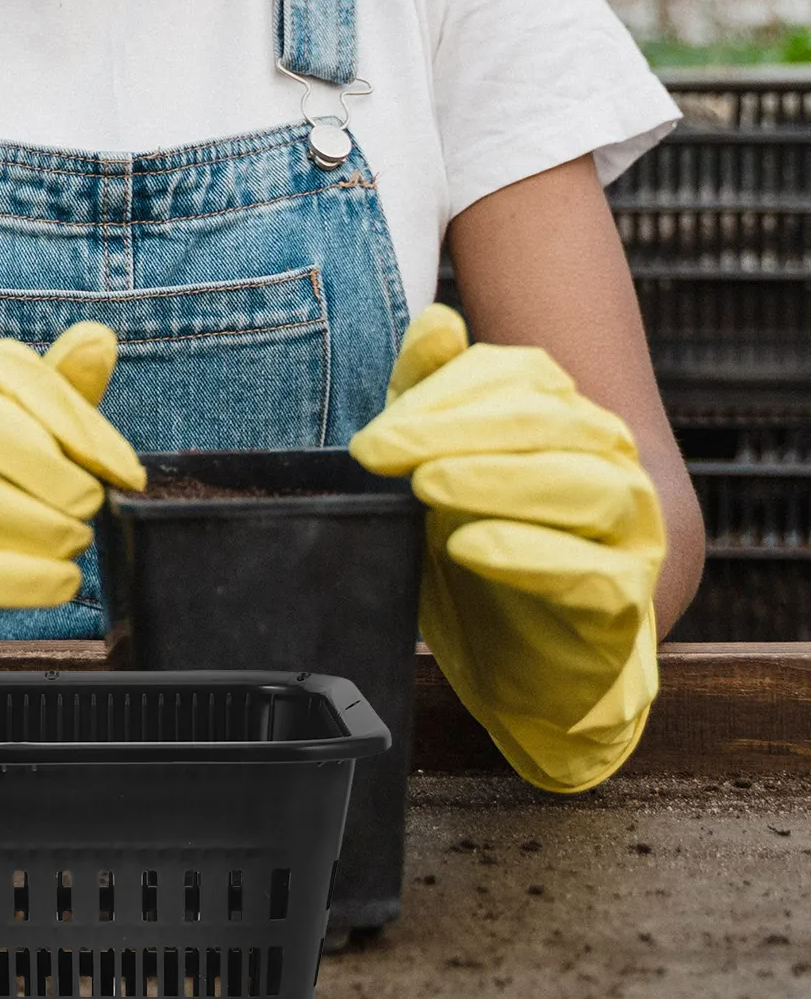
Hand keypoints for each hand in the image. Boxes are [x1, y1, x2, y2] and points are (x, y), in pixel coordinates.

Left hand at [350, 305, 666, 793]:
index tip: (371, 436)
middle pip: (547, 422)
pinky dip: (529, 554)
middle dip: (455, 430)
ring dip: (497, 479)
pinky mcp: (624, 603)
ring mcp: (628, 534)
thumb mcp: (438, 482)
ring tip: (428, 484)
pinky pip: (589, 572)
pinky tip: (471, 544)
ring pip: (583, 486)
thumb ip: (433, 406)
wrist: (527, 675)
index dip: (445, 394)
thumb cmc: (483, 568)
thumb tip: (436, 323)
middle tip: (379, 451)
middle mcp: (610, 465)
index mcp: (568, 421)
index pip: (520, 377)